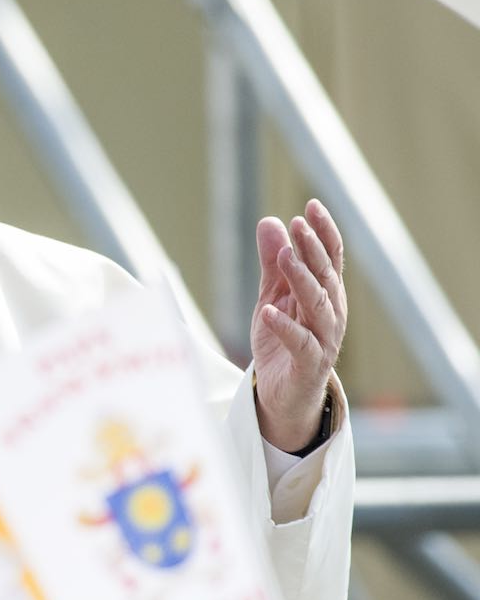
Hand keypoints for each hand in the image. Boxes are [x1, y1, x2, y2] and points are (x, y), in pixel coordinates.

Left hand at [250, 199, 346, 451]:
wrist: (282, 395)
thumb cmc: (282, 342)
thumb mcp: (272, 297)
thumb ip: (273, 264)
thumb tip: (270, 221)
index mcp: (325, 295)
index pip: (329, 259)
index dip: (323, 232)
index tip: (311, 205)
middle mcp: (331, 315)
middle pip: (326, 277)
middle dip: (313, 249)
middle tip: (299, 224)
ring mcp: (323, 341)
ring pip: (318, 306)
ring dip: (303, 280)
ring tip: (285, 256)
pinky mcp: (309, 366)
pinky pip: (300, 344)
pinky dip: (285, 327)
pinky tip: (268, 311)